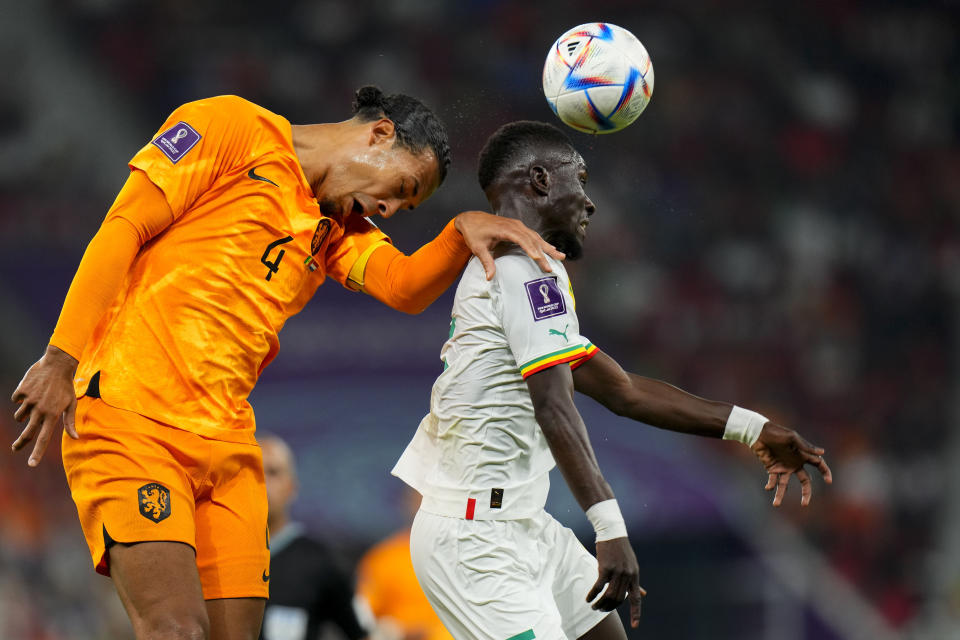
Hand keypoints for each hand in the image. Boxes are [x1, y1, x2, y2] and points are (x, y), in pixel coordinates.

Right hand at [11, 345, 79, 465]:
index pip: (43, 439)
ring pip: (19, 416)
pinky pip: (16, 400)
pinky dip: (21, 398)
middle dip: (20, 444)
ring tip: (35, 403)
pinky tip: (31, 390)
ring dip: (23, 415)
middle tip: (15, 449)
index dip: (37, 453)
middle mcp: (39, 410)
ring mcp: (29, 400)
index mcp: (52, 415)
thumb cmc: (66, 386)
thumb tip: (76, 438)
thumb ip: (70, 422)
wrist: (57, 364)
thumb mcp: (71, 404)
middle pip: (27, 432)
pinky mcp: (21, 391)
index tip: (31, 464)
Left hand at [454, 211, 564, 279]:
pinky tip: (550, 249)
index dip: (531, 249)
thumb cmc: (474, 233)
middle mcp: (514, 225)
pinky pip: (532, 235)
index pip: (522, 239)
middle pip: (532, 239)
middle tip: (553, 265)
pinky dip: (542, 242)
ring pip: (535, 237)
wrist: (471, 219)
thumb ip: (486, 262)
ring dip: (548, 247)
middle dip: (544, 253)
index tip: (539, 259)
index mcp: (505, 229)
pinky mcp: (518, 227)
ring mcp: (517, 225)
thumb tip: (490, 278)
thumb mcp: (478, 249)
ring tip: (560, 256)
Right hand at [587, 537, 646, 627]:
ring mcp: (617, 571)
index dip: (636, 613)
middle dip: (609, 608)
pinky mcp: (605, 568)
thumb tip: (644, 595)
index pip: (636, 598)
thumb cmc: (621, 550)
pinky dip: (593, 595)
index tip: (635, 625)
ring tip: (594, 607)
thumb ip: (635, 582)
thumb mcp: (632, 566)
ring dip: (600, 604)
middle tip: (601, 610)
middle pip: (619, 599)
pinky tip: (588, 599)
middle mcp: (627, 575)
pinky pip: (598, 587)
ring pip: (609, 595)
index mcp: (635, 575)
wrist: (612, 532)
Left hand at [751, 422, 832, 506]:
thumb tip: (822, 453)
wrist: (759, 433)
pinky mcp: (772, 468)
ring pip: (785, 485)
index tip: (828, 481)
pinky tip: (768, 487)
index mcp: (803, 455)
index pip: (818, 465)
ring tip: (776, 504)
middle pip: (805, 481)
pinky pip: (772, 481)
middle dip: (806, 493)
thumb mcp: (792, 438)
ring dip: (780, 495)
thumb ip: (805, 447)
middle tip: (804, 504)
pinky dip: (770, 485)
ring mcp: (783, 467)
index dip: (825, 472)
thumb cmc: (777, 433)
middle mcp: (795, 464)